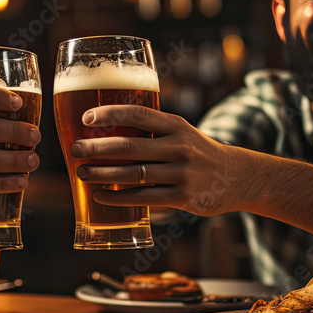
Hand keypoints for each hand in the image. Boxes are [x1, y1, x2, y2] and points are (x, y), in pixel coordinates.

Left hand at [69, 105, 239, 216]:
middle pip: (131, 147)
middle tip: (75, 149)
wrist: (237, 177)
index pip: (139, 114)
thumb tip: (105, 130)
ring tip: (81, 173)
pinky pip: (144, 198)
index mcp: (176, 125)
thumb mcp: (182, 132)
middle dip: (98, 148)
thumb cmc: (198, 152)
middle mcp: (180, 147)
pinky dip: (118, 198)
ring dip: (103, 174)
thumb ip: (153, 131)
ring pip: (134, 174)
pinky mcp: (183, 198)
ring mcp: (182, 173)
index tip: (86, 117)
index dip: (111, 114)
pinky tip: (99, 196)